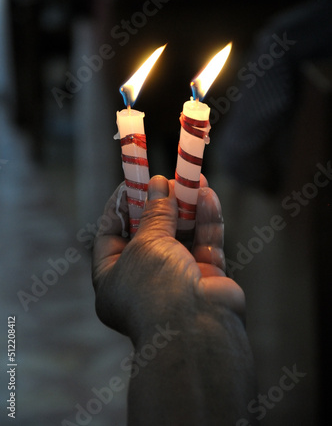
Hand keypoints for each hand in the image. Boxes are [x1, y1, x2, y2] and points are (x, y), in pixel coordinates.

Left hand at [92, 175, 244, 342]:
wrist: (197, 330)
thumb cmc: (157, 287)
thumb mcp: (147, 243)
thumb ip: (154, 212)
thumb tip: (159, 185)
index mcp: (113, 277)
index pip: (110, 234)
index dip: (120, 206)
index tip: (133, 181)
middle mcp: (143, 280)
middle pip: (150, 232)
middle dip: (160, 204)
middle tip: (169, 178)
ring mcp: (176, 280)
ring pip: (181, 236)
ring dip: (187, 208)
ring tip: (194, 180)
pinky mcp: (205, 279)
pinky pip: (204, 245)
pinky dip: (206, 222)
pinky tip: (208, 197)